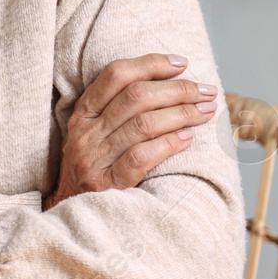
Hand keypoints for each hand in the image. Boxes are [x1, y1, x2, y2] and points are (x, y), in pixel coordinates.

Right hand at [49, 53, 218, 207]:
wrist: (71, 214)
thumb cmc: (92, 169)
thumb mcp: (92, 135)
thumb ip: (117, 111)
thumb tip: (169, 86)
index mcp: (83, 114)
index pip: (115, 75)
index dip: (150, 64)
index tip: (181, 63)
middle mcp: (87, 132)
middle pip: (136, 97)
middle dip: (177, 89)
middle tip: (205, 91)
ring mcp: (95, 158)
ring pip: (143, 124)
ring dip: (182, 114)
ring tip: (206, 111)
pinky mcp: (108, 183)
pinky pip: (142, 157)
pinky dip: (169, 144)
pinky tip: (188, 138)